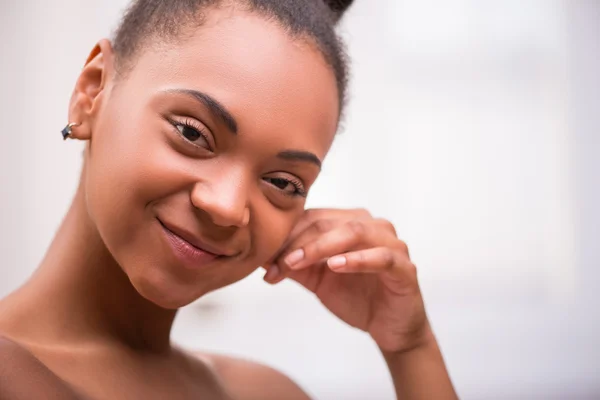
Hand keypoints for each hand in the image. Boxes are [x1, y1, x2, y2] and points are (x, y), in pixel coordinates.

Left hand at [264, 208, 430, 353]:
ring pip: (354, 232)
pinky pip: (382, 256)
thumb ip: (294, 264)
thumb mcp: (317, 280)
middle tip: (277, 264)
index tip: (265, 258)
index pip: (313, 218)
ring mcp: (392, 243)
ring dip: (321, 246)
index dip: (287, 235)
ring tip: (297, 262)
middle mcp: (372, 225)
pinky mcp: (405, 267)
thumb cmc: (355, 297)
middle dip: (298, 243)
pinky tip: (335, 266)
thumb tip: (260, 254)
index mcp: (350, 222)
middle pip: (329, 222)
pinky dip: (357, 259)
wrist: (388, 327)